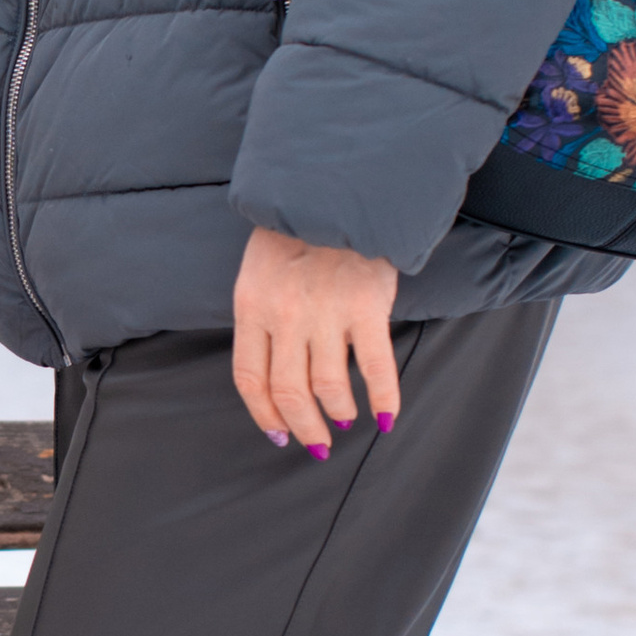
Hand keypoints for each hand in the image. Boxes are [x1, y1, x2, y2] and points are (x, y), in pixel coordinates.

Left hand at [231, 226, 402, 454]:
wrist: (332, 192)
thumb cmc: (293, 234)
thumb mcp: (257, 273)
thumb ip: (260, 319)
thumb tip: (271, 374)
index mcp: (251, 307)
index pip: (250, 379)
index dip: (264, 416)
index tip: (278, 434)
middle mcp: (285, 316)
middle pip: (289, 392)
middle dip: (303, 427)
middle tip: (317, 442)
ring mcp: (325, 313)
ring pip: (329, 387)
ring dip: (338, 413)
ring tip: (346, 419)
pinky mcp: (366, 308)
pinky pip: (375, 367)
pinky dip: (383, 398)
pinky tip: (385, 416)